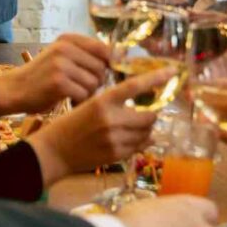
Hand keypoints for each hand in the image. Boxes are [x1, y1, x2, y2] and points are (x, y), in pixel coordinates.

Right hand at [0, 35, 108, 114]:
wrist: (14, 89)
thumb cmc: (42, 76)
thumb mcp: (60, 56)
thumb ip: (84, 54)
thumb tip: (117, 60)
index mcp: (68, 39)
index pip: (102, 48)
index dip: (110, 63)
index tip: (107, 74)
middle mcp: (65, 48)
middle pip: (101, 67)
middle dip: (98, 81)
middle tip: (86, 88)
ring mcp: (61, 64)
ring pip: (94, 82)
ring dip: (89, 93)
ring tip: (76, 93)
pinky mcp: (58, 82)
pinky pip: (83, 94)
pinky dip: (80, 101)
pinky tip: (70, 100)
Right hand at [26, 68, 171, 184]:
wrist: (54, 151)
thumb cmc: (71, 124)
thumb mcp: (90, 105)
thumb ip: (114, 103)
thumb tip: (142, 104)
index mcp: (103, 101)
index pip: (135, 86)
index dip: (156, 77)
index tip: (172, 71)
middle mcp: (111, 119)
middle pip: (149, 115)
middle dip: (153, 113)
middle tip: (149, 110)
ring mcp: (114, 139)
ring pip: (146, 132)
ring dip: (147, 128)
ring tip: (138, 125)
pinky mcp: (115, 155)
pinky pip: (139, 146)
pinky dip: (141, 141)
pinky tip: (134, 138)